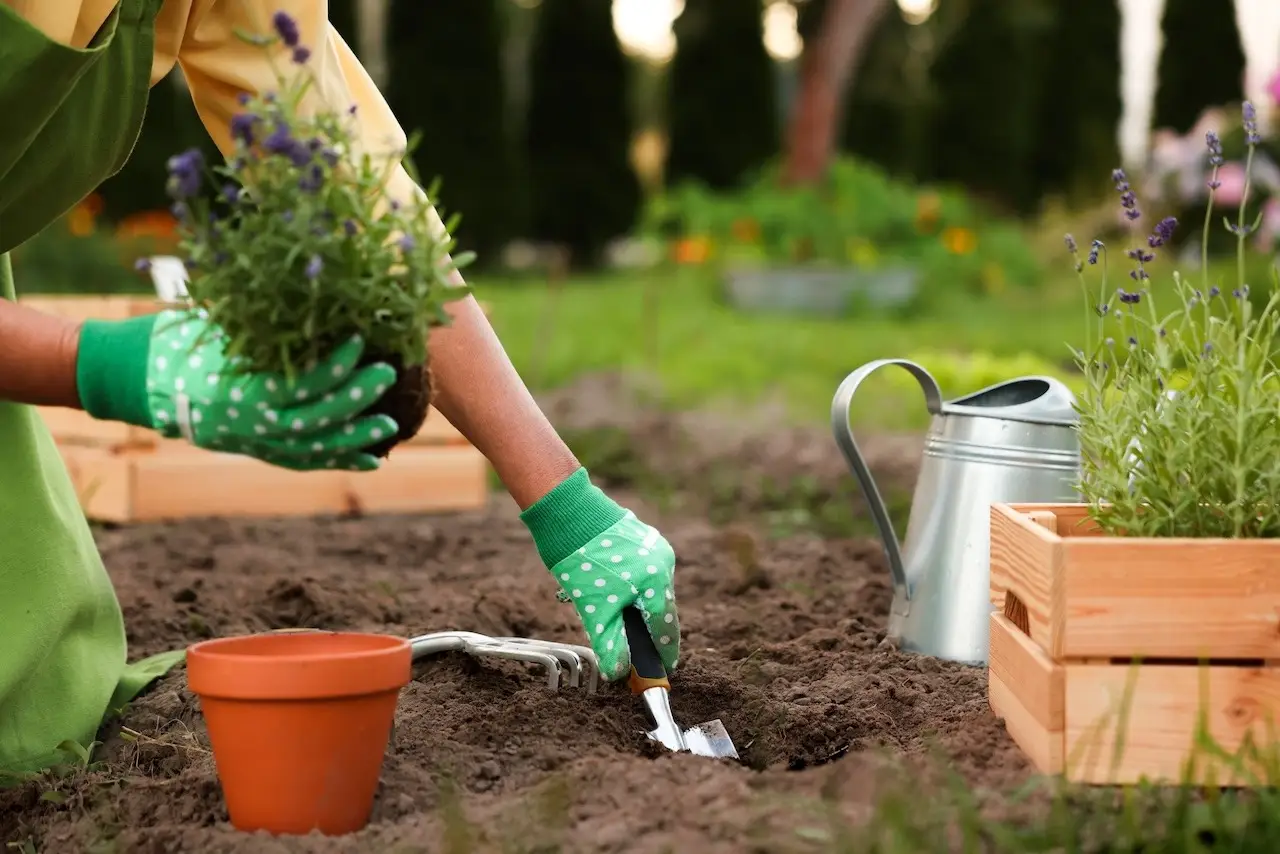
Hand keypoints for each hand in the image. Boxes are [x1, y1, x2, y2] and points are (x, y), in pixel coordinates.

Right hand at [77, 309, 397, 470]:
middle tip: (387, 374)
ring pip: (315, 447)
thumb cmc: (186, 343)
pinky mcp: (261, 452)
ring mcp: (257, 443)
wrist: (146, 382)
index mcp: (241, 390)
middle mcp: (251, 424)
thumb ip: (264, 327)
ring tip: (389, 426)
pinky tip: (373, 459)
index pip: (298, 381)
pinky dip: (340, 461)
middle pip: (315, 416)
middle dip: (354, 397)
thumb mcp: (221, 328)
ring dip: (355, 437)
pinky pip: (307, 462)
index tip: (360, 341)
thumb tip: (317, 298)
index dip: (332, 364)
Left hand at [550, 511, 679, 681]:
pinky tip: (605, 586)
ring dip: (632, 605)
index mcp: (658, 583)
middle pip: (659, 608)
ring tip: (605, 609)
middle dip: (642, 628)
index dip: (664, 653)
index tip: (663, 669)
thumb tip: (618, 673)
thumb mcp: (595, 611)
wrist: (567, 511)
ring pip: (649, 588)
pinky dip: (628, 585)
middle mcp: (664, 562)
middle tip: (626, 642)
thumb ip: (610, 645)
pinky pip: (642, 570)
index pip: (667, 628)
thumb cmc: (582, 561)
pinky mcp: (642, 535)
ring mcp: (655, 546)